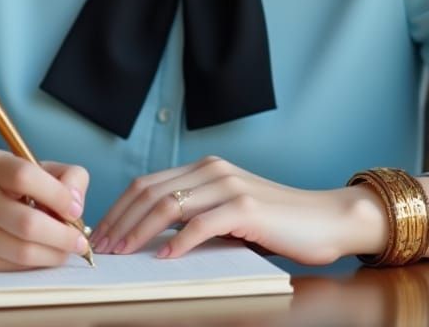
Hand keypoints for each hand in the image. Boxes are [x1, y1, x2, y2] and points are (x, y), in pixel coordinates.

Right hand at [0, 150, 90, 269]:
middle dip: (63, 235)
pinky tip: (45, 255)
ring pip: (21, 251)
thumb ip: (67, 176)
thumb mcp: (35, 169)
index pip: (25, 176)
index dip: (57, 195)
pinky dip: (36, 263)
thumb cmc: (7, 188)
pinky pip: (11, 266)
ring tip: (68, 250)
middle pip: (27, 222)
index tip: (76, 209)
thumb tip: (76, 204)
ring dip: (53, 254)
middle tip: (80, 240)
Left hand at [90, 155, 385, 264]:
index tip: (101, 234)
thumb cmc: (278, 223)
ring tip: (122, 253)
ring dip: (138, 232)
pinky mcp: (245, 207)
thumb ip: (196, 216)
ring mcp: (229, 186)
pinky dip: (176, 243)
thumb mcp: (230, 213)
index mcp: (206, 168)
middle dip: (119, 221)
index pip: (148, 183)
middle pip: (150, 191)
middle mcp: (214, 170)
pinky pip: (200, 224)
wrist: (326, 218)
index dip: (120, 208)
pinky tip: (162, 258)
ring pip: (168, 205)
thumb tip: (152, 238)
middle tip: (101, 248)